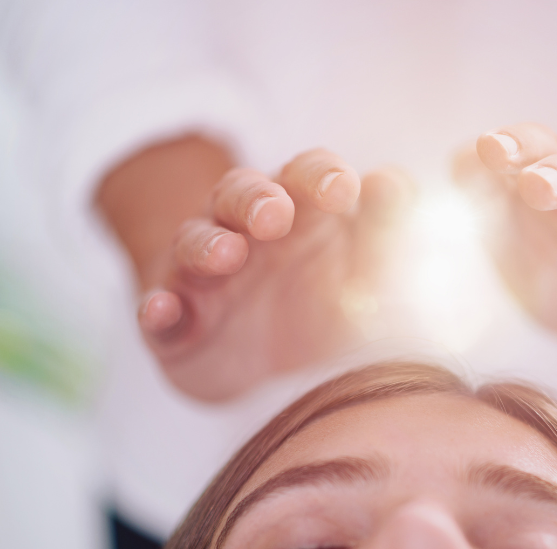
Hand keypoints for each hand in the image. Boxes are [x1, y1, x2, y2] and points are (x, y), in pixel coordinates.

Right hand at [136, 150, 409, 399]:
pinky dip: (158, 309)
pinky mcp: (174, 323)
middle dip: (256, 199)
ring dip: (207, 245)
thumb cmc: (323, 302)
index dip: (322, 175)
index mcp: (301, 213)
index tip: (346, 190)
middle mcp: (247, 233)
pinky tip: (163, 311)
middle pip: (243, 194)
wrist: (262, 364)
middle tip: (275, 215)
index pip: (308, 175)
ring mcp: (204, 276)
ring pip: (196, 243)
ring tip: (226, 255)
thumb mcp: (364, 271)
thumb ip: (387, 231)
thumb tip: (398, 183)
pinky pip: (158, 309)